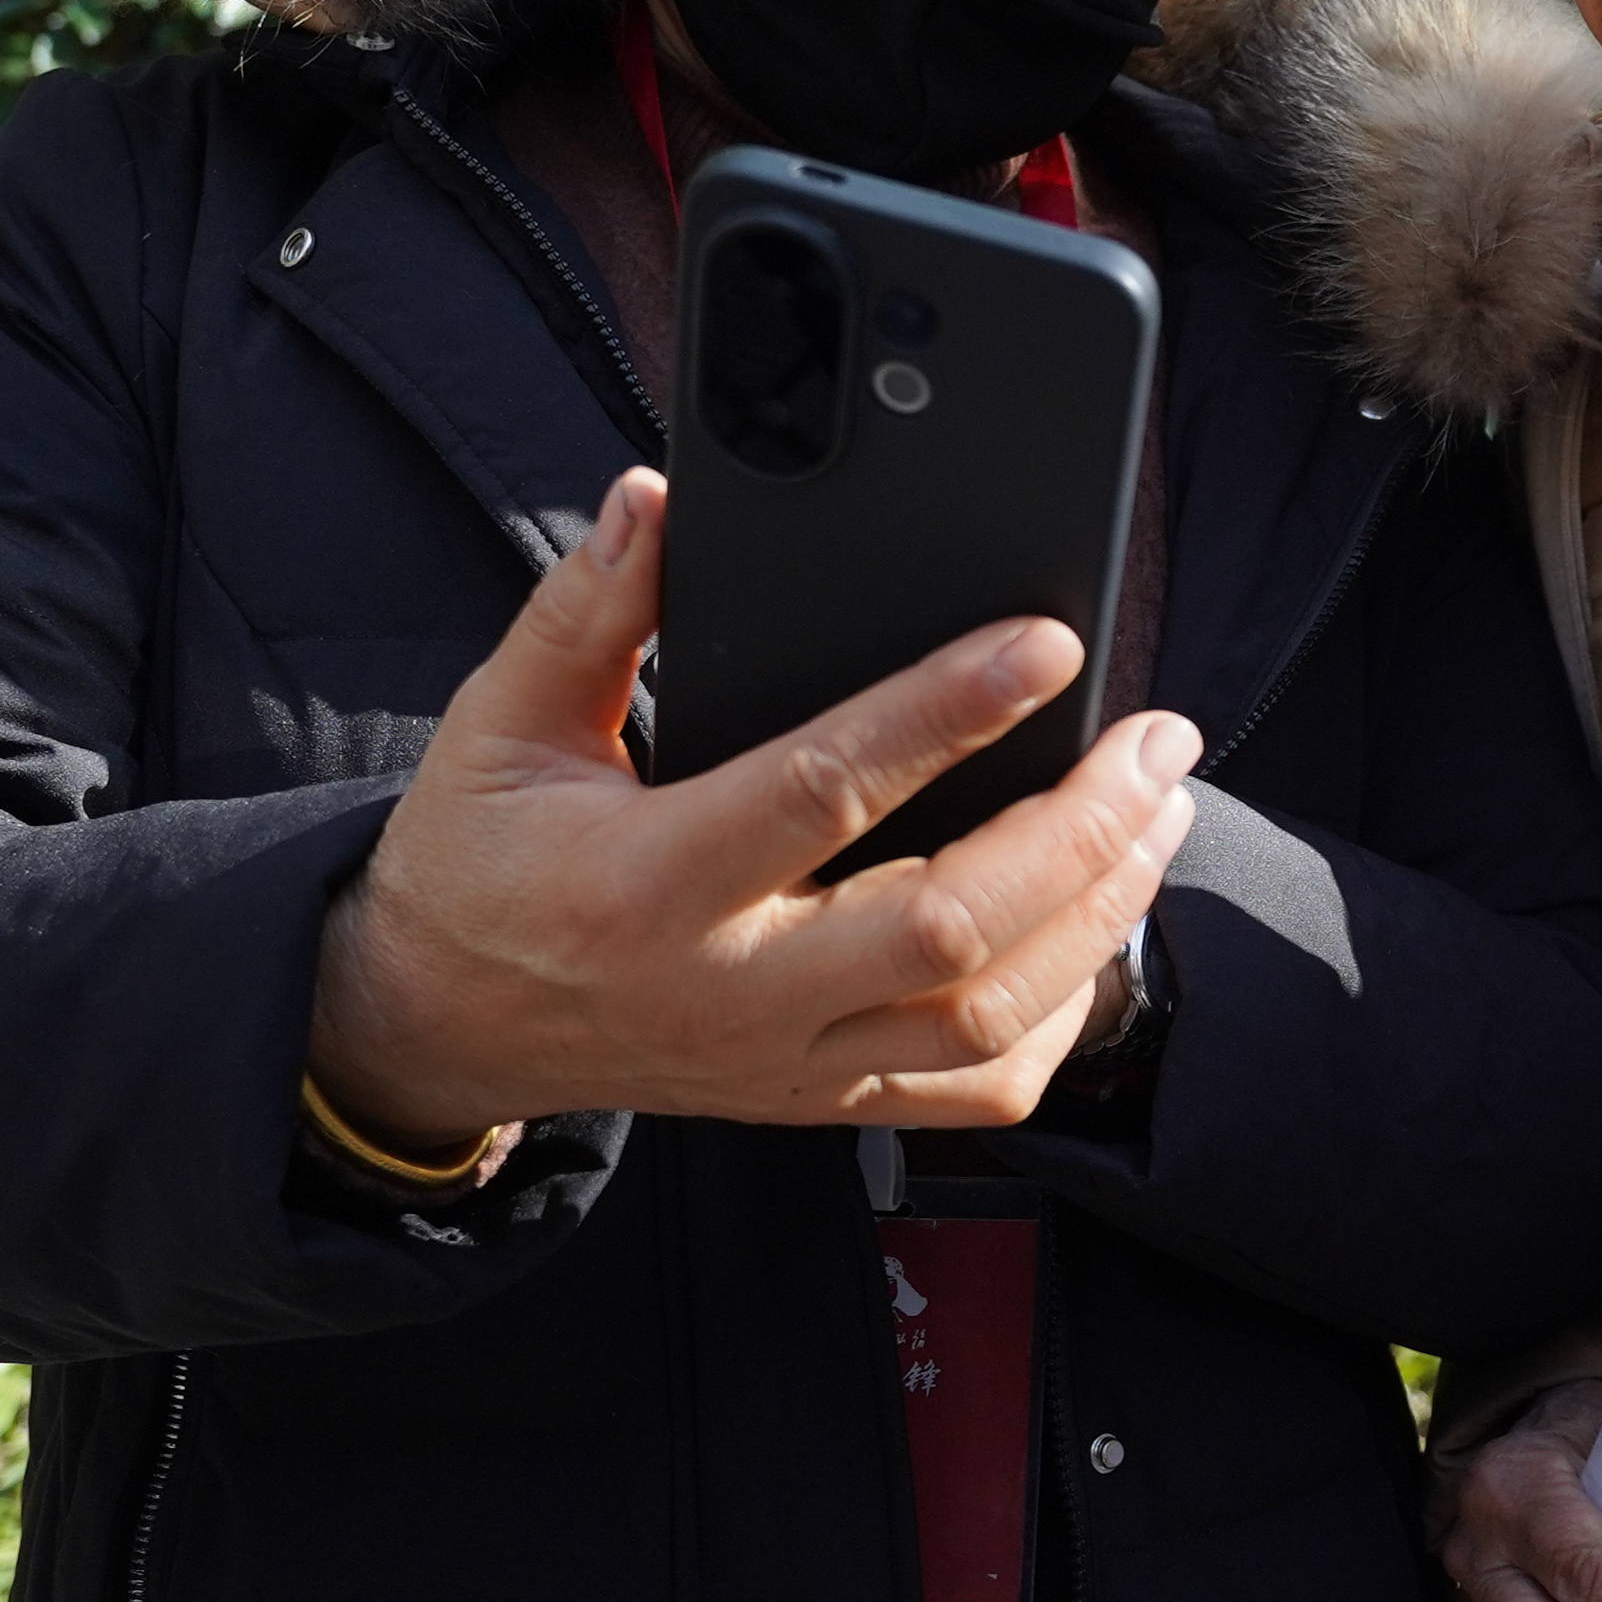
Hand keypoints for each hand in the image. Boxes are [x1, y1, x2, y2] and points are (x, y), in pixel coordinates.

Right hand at [306, 468, 1199, 1149]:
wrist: (443, 1026)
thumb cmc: (481, 864)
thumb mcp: (499, 724)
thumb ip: (582, 611)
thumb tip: (653, 502)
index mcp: (649, 882)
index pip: (827, 790)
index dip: (947, 713)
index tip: (1047, 642)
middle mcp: (731, 986)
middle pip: (951, 928)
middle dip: (1082, 828)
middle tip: (1158, 737)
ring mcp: (787, 1059)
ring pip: (987, 1012)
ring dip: (1100, 908)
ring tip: (1158, 808)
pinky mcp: (820, 1100)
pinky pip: (977, 1088)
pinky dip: (1063, 1011)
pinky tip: (1099, 925)